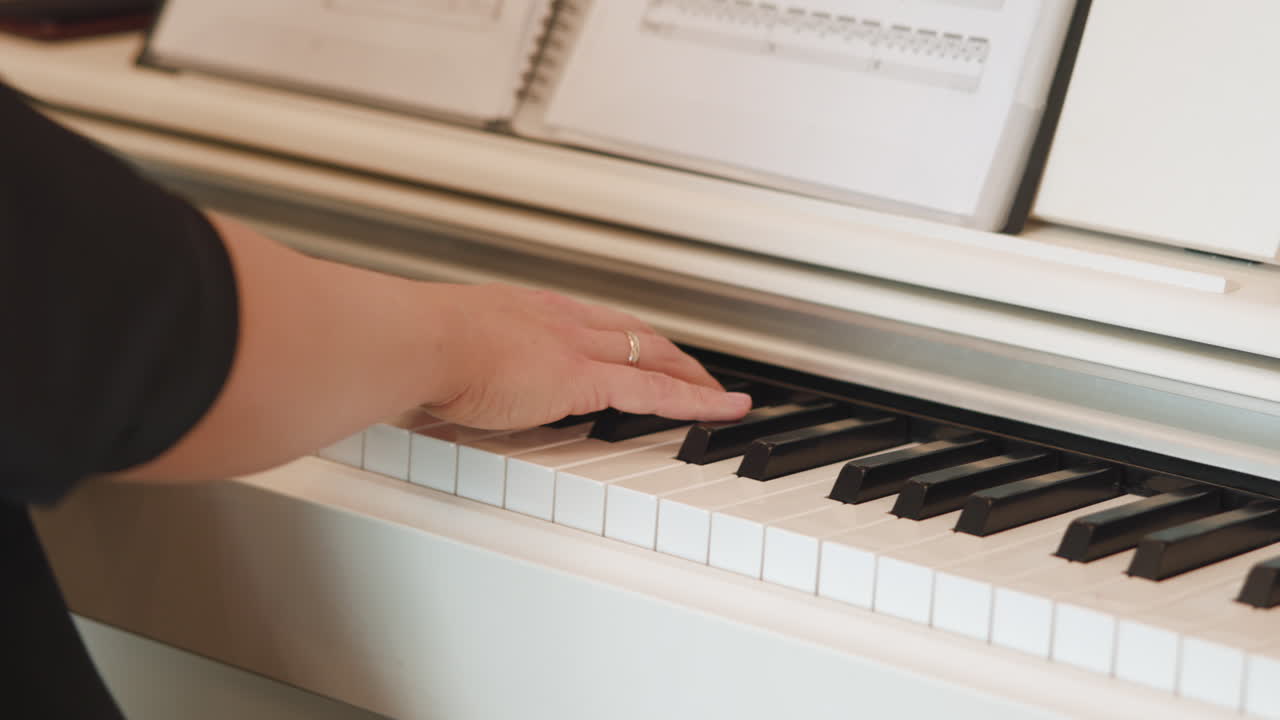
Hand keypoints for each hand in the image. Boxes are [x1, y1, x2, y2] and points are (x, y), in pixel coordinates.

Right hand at [420, 283, 751, 428]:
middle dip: (672, 353)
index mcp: (530, 311)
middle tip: (698, 370)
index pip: (596, 322)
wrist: (416, 341)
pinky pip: (654, 390)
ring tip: (719, 394)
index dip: (626, 337)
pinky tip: (720, 407)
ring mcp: (575, 347)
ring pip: (655, 356)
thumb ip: (465, 366)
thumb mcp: (447, 350)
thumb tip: (456, 386)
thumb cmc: (416, 348)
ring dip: (692, 375)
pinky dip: (694, 399)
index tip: (639, 348)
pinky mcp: (581, 379)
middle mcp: (561, 320)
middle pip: (636, 334)